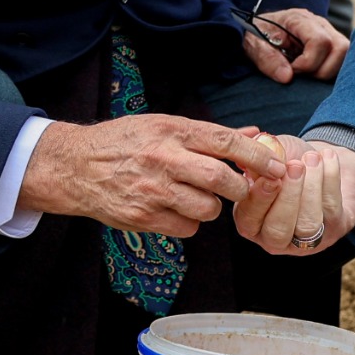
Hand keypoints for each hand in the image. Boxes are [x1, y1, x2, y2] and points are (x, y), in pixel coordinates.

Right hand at [17, 116, 286, 236]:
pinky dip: (189, 223)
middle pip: (221, 180)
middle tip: (237, 188)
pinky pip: (186, 229)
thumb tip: (255, 135)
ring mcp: (152, 191)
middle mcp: (163, 159)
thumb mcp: (163, 126)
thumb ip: (209, 134)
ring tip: (196, 198)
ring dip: (211, 208)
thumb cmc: (125, 142)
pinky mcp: (143, 217)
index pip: (226, 143)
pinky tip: (174, 210)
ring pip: (207, 210)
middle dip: (239, 188)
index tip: (279, 167)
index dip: (258, 157)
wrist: (76, 166)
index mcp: (172, 131)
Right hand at [230, 137, 354, 256]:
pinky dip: (331, 180)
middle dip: (288, 197)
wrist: (319, 160)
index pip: (249, 218)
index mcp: (250, 221)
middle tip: (295, 166)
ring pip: (307, 224)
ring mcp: (306, 239)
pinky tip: (328, 157)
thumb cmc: (286, 159)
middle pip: (278, 230)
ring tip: (312, 157)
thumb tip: (250, 161)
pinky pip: (332, 211)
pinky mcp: (334, 230)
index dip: (259, 199)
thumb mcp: (268, 154)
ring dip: (311, 188)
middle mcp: (274, 237)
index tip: (270, 176)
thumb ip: (256, 159)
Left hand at [241, 9, 349, 83]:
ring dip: (328, 72)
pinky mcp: (331, 46)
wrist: (258, 31)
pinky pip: (343, 61)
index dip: (308, 62)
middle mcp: (319, 24)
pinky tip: (312, 75)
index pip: (320, 41)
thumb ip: (267, 59)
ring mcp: (329, 34)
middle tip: (300, 75)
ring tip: (306, 75)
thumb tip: (287, 78)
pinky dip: (330, 72)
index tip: (292, 71)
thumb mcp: (253, 46)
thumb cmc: (256, 35)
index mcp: (299, 19)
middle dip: (322, 70)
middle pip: (340, 48)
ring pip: (346, 56)